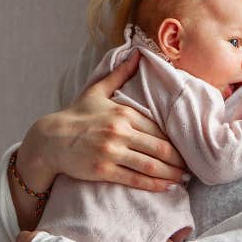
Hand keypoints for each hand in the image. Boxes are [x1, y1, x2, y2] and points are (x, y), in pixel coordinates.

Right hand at [24, 52, 185, 191]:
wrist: (49, 139)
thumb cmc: (76, 115)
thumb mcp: (97, 91)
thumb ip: (120, 73)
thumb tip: (138, 53)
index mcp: (123, 113)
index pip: (158, 129)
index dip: (176, 142)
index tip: (188, 150)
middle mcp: (119, 132)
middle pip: (159, 149)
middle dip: (179, 161)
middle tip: (191, 168)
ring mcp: (111, 152)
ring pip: (150, 166)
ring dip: (170, 175)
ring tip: (183, 180)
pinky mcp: (103, 170)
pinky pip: (134, 179)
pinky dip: (154, 185)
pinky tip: (166, 187)